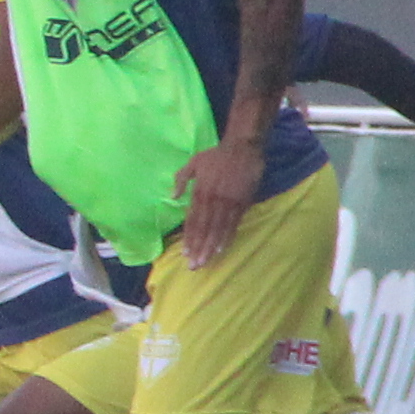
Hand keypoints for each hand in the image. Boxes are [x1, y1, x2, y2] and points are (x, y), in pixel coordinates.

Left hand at [175, 137, 265, 269]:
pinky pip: (233, 224)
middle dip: (198, 248)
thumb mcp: (193, 162)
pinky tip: (221, 249)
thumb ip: (181, 179)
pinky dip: (227, 237)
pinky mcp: (242, 202)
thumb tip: (172, 197)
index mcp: (199, 192)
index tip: (185, 253)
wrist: (242, 147)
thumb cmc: (216, 155)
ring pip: (217, 229)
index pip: (192, 220)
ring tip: (205, 262)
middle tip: (194, 266)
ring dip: (211, 247)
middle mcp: (212, 200)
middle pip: (204, 229)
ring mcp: (227, 202)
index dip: (189, 237)